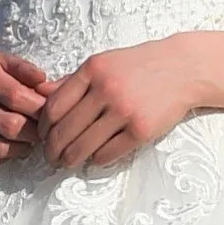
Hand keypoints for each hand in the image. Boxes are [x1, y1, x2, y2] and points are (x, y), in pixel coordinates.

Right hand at [0, 50, 57, 169]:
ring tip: (31, 138)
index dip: (40, 107)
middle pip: (9, 124)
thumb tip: (48, 85)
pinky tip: (12, 146)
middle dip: (35, 130)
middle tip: (46, 129)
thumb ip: (25, 70)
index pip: (16, 96)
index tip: (53, 112)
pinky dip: (3, 157)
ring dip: (22, 147)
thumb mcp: (0, 60)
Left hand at [38, 36, 198, 169]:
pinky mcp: (141, 130)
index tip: (43, 137)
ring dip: (70, 160)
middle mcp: (106, 89)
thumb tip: (40, 95)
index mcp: (93, 70)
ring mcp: (125, 111)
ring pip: (82, 147)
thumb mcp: (104, 62)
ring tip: (68, 162)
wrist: (183, 68)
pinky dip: (96, 160)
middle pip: (64, 131)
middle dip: (52, 151)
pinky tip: (95, 157)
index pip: (54, 107)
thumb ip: (73, 80)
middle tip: (51, 158)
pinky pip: (107, 154)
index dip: (43, 128)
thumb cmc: (139, 65)